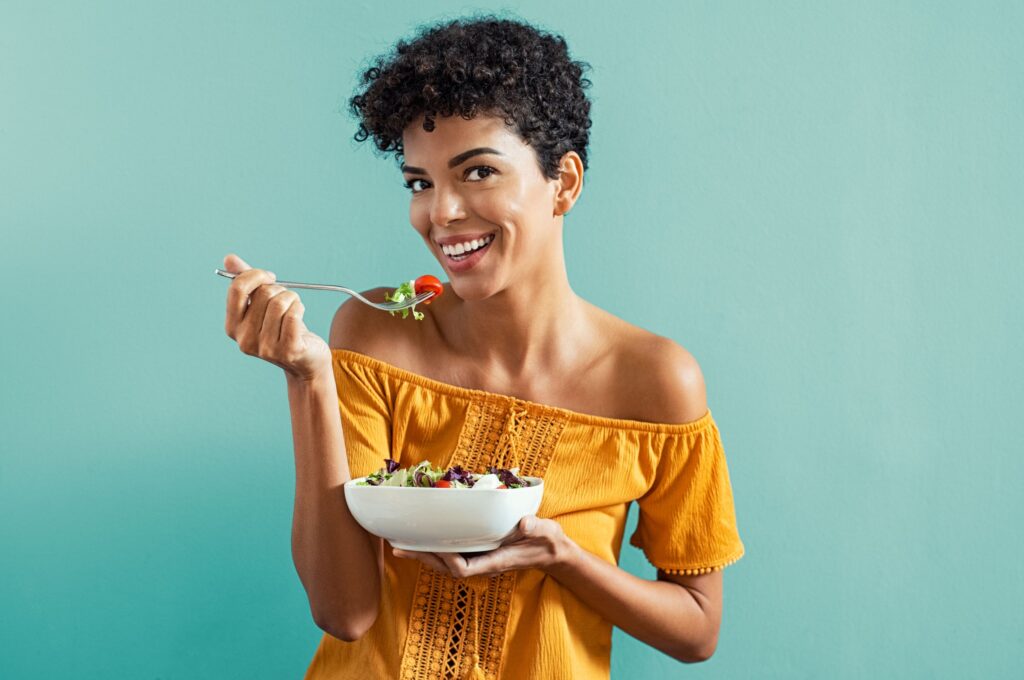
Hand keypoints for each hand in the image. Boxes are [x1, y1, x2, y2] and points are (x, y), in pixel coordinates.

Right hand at [222, 253, 330, 381]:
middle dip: (279, 289)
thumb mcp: (261, 306)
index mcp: (233, 327)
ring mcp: (266, 348)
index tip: (269, 277)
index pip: (237, 289)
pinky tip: (300, 314)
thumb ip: (246, 283)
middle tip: (286, 298)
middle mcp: (245, 340)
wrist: (306, 360)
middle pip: (263, 294)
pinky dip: (299, 308)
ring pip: (280, 303)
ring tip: (294, 306)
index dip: (255, 275)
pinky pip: (293, 315)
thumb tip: (229, 258)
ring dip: (292, 298)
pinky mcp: (288, 351)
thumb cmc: (283, 329)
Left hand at [391, 516, 573, 578]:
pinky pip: (454, 554)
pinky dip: (437, 548)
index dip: (447, 560)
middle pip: (447, 568)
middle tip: (400, 547)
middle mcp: (484, 562)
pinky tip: (426, 539)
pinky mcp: (481, 552)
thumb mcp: (546, 532)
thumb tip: (524, 523)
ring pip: (447, 563)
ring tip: (403, 545)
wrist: (552, 551)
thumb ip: (536, 527)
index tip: (435, 546)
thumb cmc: (548, 541)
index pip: (464, 568)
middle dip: (424, 558)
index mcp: (496, 560)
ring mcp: (481, 558)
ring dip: (426, 555)